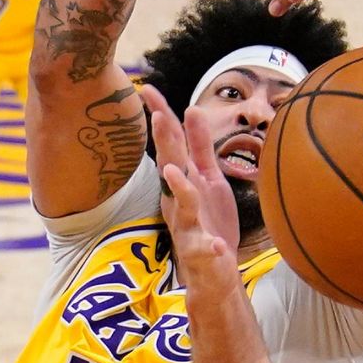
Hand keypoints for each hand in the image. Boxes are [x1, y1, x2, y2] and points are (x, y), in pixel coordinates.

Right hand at [139, 85, 240, 291]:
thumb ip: (200, 145)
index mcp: (183, 180)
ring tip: (173, 171)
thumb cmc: (208, 221)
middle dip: (165, 142)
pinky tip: (215, 246)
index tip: (147, 89)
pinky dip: (209, 247)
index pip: (170, 144)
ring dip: (179, 187)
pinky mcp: (201, 253)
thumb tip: (192, 107)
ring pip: (182, 205)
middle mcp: (179, 200)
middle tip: (157, 115)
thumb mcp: (207, 177)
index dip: (160, 115)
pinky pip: (205, 250)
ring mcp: (188, 226)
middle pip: (171, 166)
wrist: (211, 273)